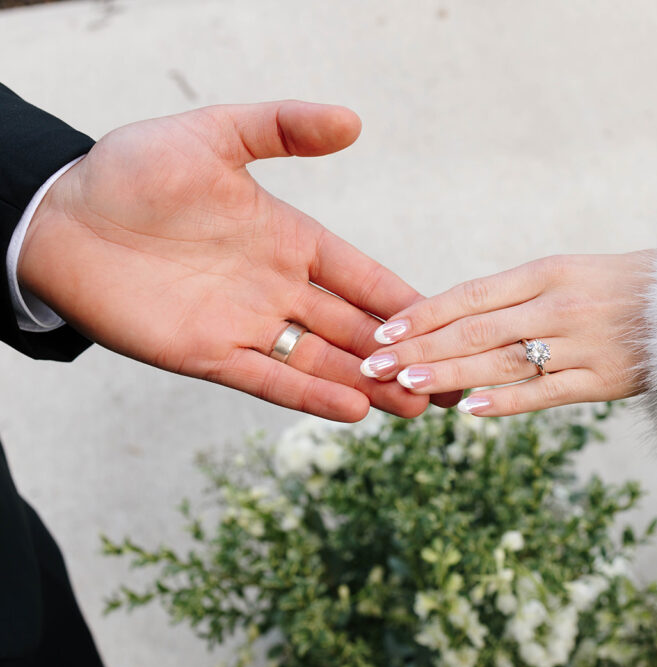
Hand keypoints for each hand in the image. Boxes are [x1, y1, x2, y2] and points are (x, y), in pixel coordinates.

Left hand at [19, 100, 433, 421]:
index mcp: (288, 238)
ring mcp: (246, 324)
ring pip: (322, 360)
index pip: (359, 274)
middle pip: (353, 327)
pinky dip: (310, 394)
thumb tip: (353, 121)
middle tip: (450, 375)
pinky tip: (354, 408)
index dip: (400, 296)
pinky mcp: (209, 355)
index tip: (446, 315)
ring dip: (370, 381)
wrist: (60, 218)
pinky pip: (269, 378)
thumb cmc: (133, 170)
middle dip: (401, 352)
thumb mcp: (214, 135)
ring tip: (418, 405)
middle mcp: (276, 287)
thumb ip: (282, 128)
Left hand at [359, 252, 654, 415]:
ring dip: (450, 374)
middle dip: (421, 348)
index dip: (424, 313)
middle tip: (374, 364)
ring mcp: (581, 343)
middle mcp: (558, 304)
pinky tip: (471, 410)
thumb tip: (456, 318)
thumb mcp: (571, 272)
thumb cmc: (623, 286)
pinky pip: (546, 393)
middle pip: (476, 329)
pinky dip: (507, 401)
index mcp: (547, 272)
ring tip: (405, 385)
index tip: (383, 330)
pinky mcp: (602, 379)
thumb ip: (518, 295)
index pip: (472, 295)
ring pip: (502, 361)